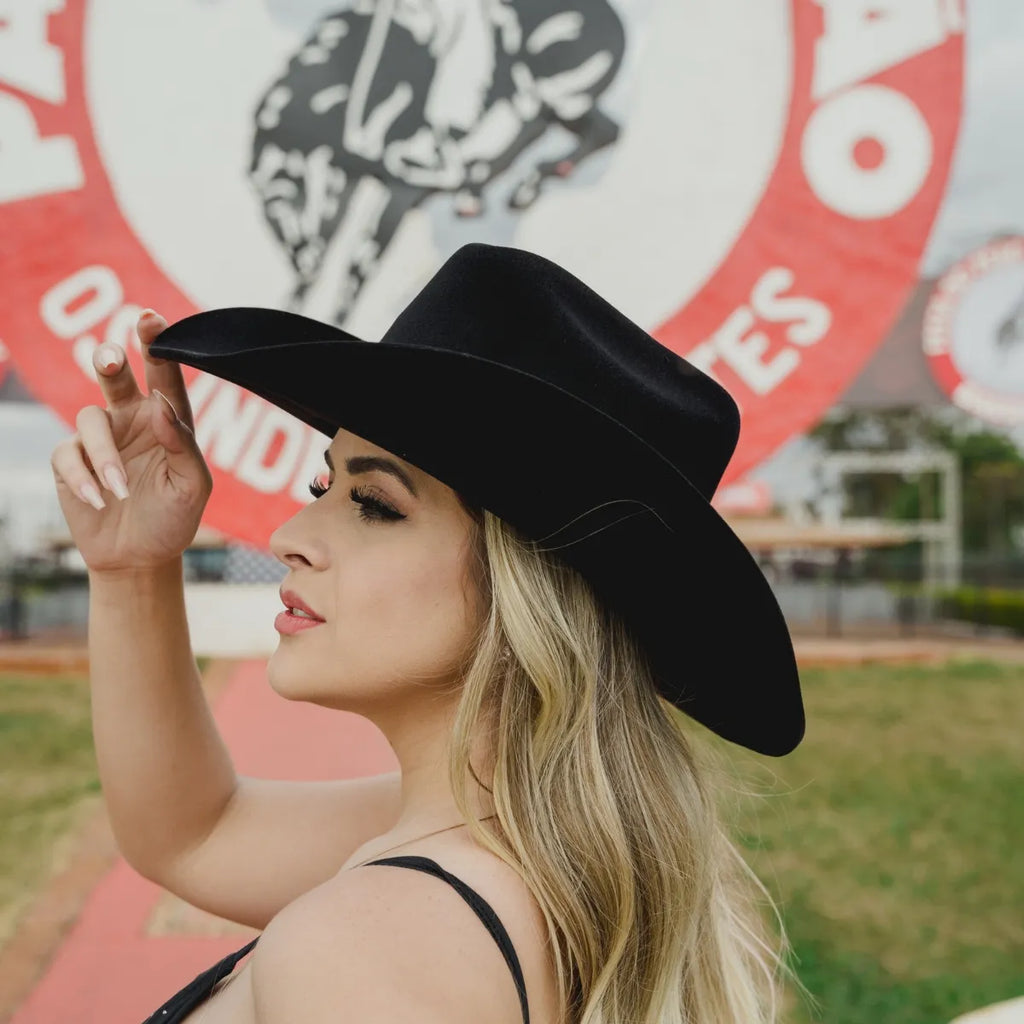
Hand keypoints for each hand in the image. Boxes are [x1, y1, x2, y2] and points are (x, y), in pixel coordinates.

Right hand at [50, 311, 213, 574]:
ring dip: (104, 457)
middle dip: (110, 359)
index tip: (151, 320)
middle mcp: (131, 419)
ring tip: (121, 490)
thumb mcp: (192, 486)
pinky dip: (84, 478)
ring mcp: (99, 439)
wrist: (141, 557)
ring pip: (89, 420)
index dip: (158, 346)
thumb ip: (182, 444)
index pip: (164, 376)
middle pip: (114, 375)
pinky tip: (100, 501)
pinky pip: (68, 455)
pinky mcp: (70, 461)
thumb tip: (161, 406)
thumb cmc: (174, 517)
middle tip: (111, 357)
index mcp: (166, 418)